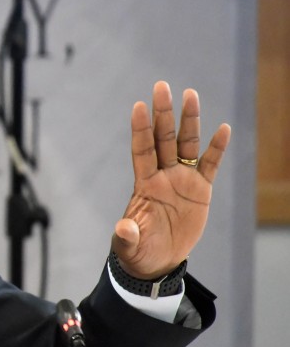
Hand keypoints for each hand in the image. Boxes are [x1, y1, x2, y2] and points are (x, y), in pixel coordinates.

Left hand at [112, 81, 230, 278]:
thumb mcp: (130, 245)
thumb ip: (126, 236)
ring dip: (189, 121)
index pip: (142, 150)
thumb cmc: (139, 250)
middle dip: (163, 113)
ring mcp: (181, 179)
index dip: (140, 129)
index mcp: (144, 184)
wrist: (157, 260)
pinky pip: (209, 165)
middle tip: (161, 86)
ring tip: (190, 94)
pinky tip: (222, 128)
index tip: (138, 106)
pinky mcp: (200, 190)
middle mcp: (162, 175)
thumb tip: (124, 229)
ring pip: (186, 144)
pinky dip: (216, 148)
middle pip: (163, 138)